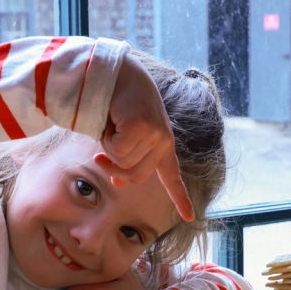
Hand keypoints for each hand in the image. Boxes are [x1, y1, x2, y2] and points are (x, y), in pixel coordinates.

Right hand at [96, 52, 193, 221]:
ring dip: (108, 146)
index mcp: (162, 146)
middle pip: (135, 176)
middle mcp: (163, 142)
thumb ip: (125, 160)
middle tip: (99, 153)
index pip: (172, 178)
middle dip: (113, 168)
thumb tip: (119, 184)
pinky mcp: (144, 127)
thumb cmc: (117, 104)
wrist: (116, 71)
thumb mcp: (123, 137)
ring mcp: (156, 134)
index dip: (180, 199)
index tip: (191, 218)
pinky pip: (117, 150)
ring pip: (123, 162)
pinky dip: (106, 137)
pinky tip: (111, 119)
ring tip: (111, 124)